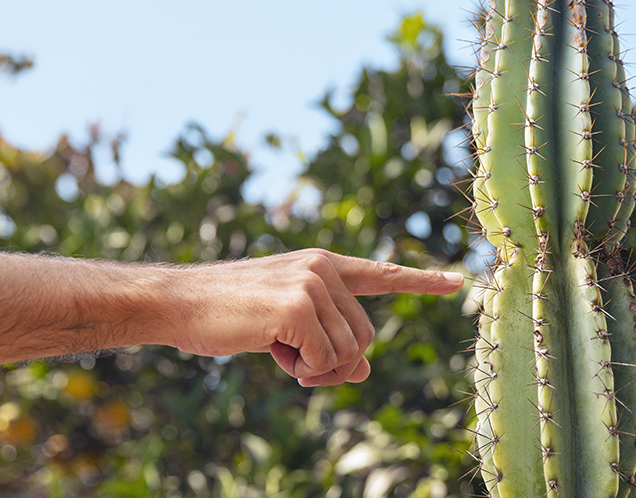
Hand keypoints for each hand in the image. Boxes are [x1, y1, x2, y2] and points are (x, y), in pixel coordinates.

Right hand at [166, 249, 463, 386]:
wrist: (179, 302)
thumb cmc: (228, 315)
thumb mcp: (287, 329)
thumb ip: (329, 341)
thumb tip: (365, 370)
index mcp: (322, 266)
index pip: (381, 274)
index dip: (420, 281)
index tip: (457, 281)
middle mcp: (323, 268)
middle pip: (365, 336)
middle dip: (334, 361)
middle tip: (293, 359)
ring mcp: (312, 283)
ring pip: (349, 351)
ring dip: (316, 367)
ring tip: (277, 347)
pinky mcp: (298, 305)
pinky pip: (325, 360)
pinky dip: (303, 369)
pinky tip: (272, 350)